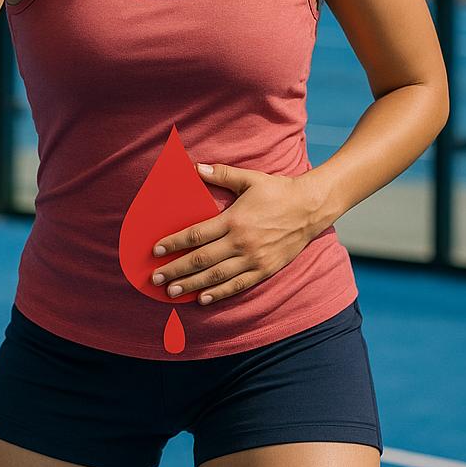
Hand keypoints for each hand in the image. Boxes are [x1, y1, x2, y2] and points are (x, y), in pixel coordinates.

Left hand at [150, 164, 318, 304]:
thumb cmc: (277, 191)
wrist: (310, 208)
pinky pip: (238, 286)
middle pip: (201, 260)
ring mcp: (254, 259)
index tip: (155, 250)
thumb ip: (221, 174)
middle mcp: (241, 243)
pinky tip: (202, 299)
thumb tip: (196, 167)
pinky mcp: (265, 270)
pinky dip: (219, 294)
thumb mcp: (249, 178)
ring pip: (216, 277)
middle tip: (155, 278)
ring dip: (192, 285)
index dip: (174, 243)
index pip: (196, 235)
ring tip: (171, 291)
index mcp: (233, 220)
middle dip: (176, 270)